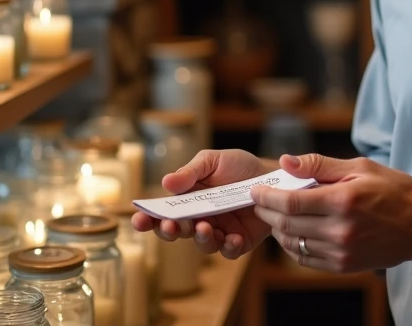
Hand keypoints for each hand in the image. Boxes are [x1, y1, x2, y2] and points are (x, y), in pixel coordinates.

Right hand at [131, 149, 273, 259]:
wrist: (272, 176)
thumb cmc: (239, 166)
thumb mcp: (213, 161)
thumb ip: (191, 172)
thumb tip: (166, 183)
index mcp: (189, 199)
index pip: (164, 212)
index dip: (149, 218)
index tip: (139, 220)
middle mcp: (200, 218)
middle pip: (178, 231)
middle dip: (170, 231)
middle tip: (171, 225)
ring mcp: (219, 231)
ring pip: (202, 244)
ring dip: (200, 238)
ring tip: (204, 227)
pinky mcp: (238, 241)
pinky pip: (228, 251)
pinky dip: (228, 247)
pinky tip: (232, 238)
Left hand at [250, 153, 411, 272]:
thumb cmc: (394, 190)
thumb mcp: (360, 167)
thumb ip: (320, 165)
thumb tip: (286, 162)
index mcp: (343, 201)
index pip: (290, 202)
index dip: (267, 196)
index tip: (256, 189)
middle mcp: (340, 230)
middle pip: (287, 224)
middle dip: (266, 212)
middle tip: (260, 201)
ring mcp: (342, 252)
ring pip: (293, 244)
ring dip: (278, 229)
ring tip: (276, 214)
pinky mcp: (344, 266)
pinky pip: (306, 259)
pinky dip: (293, 245)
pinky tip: (295, 231)